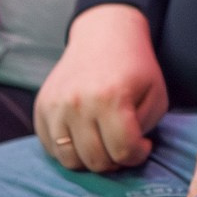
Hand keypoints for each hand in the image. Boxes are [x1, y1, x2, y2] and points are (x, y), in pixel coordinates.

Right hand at [34, 4, 168, 173]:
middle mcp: (78, 103)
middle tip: (123, 144)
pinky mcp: (41, 107)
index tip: (143, 144)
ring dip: (90, 160)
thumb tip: (125, 155)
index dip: (138, 155)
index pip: (123, 151)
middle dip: (115, 161)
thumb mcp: (155, 95)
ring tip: (104, 143)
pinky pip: (51, 149)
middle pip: (95, 161)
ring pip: (69, 160)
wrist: (103, 35)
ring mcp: (55, 106)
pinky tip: (85, 136)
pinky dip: (69, 151)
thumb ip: (143, 129)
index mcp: (110, 98)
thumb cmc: (135, 68)